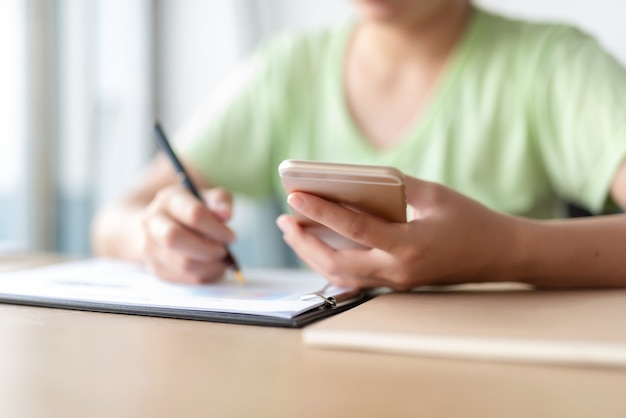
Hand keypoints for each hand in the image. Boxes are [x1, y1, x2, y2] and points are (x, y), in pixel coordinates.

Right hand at [140, 184, 235, 283]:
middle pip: (175, 239)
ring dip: (208, 265)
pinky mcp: (156, 268)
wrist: (161, 221)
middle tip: (223, 251)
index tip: (231, 236)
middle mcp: (153, 222)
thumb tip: (226, 214)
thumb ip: (219, 200)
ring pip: (181, 264)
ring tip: (220, 259)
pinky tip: (211, 266)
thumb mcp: (207, 194)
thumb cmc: (191, 206)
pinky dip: (204, 275)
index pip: (193, 214)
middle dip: (206, 249)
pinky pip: (183, 278)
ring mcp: (150, 247)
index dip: (216, 228)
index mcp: (169, 199)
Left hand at [276, 176, 519, 289]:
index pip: (354, 228)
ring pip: (341, 275)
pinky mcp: (396, 284)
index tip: (295, 195)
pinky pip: (354, 279)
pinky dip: (330, 264)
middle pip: (336, 262)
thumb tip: (358, 178)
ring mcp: (396, 283)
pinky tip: (318, 247)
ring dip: (312, 254)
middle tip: (284, 219)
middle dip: (304, 241)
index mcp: (410, 246)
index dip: (321, 211)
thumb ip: (396, 185)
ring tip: (293, 232)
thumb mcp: (435, 194)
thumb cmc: (472, 221)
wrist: (500, 255)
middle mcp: (398, 271)